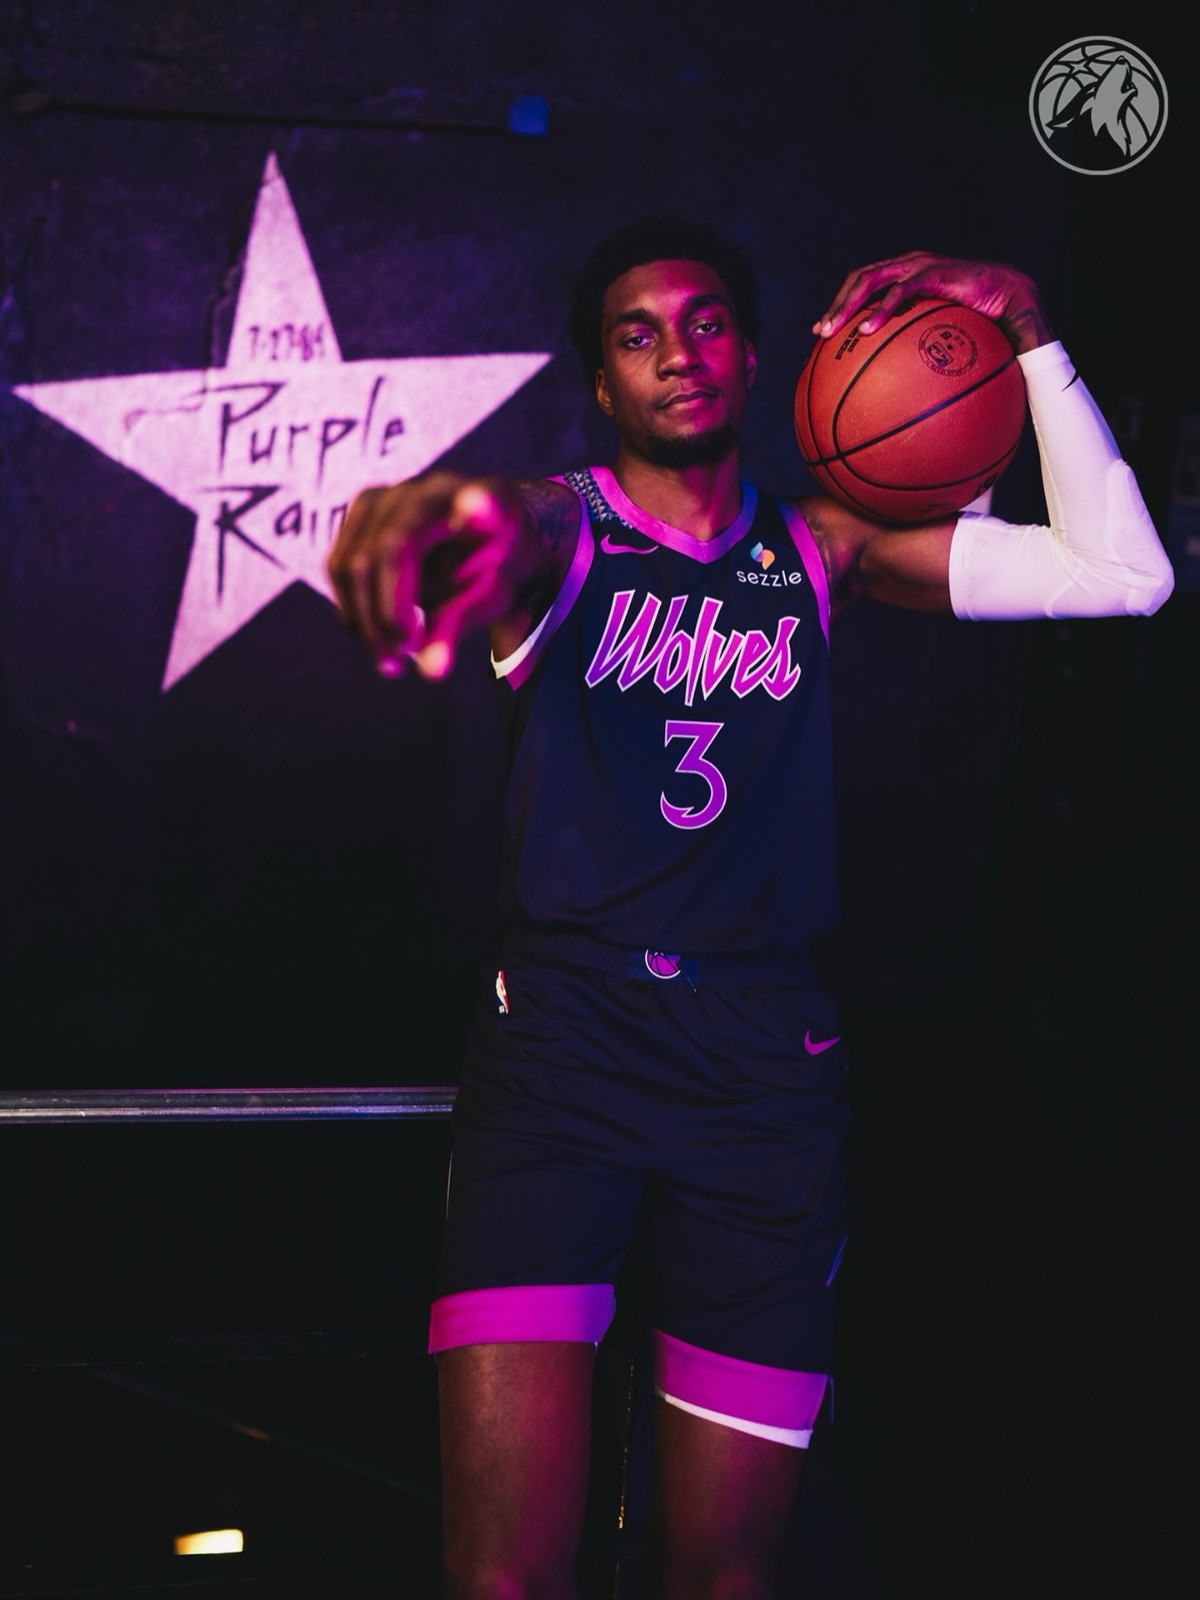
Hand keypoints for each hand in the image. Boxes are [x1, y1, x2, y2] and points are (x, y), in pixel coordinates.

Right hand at [327, 472, 534, 678]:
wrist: (491, 531)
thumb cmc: (497, 566)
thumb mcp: (492, 597)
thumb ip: (459, 626)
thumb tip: (430, 672)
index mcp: (474, 498)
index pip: (462, 512)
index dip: (468, 510)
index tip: (476, 507)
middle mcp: (423, 489)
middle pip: (378, 555)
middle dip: (381, 617)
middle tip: (396, 665)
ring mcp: (385, 497)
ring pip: (347, 564)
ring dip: (361, 620)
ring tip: (390, 661)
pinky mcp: (361, 513)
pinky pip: (341, 565)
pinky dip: (354, 607)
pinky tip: (379, 635)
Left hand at [812, 250, 1052, 353]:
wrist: (1014, 298)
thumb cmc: (983, 321)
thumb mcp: (947, 337)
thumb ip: (923, 352)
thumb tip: (908, 394)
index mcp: (909, 275)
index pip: (866, 283)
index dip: (843, 304)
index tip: (824, 331)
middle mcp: (909, 266)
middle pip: (860, 278)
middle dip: (837, 305)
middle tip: (821, 333)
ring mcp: (920, 265)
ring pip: (871, 279)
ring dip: (848, 304)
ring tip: (832, 331)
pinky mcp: (934, 271)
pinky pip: (901, 289)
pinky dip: (881, 308)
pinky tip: (867, 330)